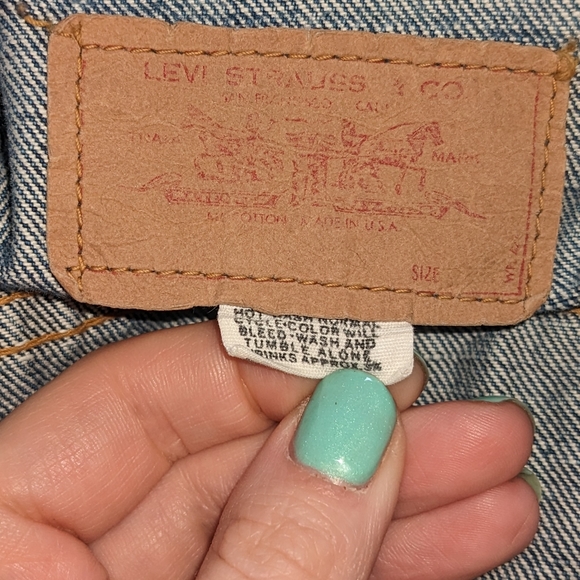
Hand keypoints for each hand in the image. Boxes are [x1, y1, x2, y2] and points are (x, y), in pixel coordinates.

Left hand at [0, 321, 537, 578]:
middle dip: (348, 434)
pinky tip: (454, 532)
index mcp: (3, 540)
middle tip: (452, 408)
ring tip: (488, 467)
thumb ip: (267, 551)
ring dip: (388, 498)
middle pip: (220, 457)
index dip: (253, 369)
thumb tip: (351, 433)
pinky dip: (371, 559)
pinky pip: (288, 571)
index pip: (129, 400)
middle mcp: (61, 560)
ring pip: (270, 517)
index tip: (361, 359)